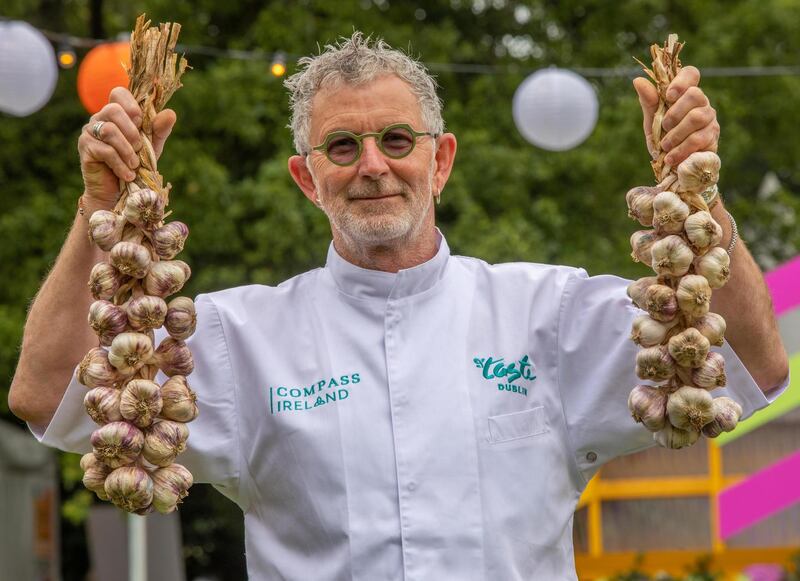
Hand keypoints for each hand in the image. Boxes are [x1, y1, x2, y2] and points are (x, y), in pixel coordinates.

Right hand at [77, 87, 176, 208]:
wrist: (116, 192)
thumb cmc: (134, 165)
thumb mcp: (151, 147)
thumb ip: (159, 130)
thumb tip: (170, 113)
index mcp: (116, 113)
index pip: (119, 93)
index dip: (132, 105)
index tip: (141, 123)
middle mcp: (100, 118)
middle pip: (113, 110)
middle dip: (132, 132)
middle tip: (139, 149)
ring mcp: (89, 132)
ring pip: (109, 130)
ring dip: (127, 150)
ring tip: (134, 165)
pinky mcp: (85, 148)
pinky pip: (104, 150)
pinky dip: (120, 164)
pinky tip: (127, 174)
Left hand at [633, 66, 719, 166]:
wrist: (674, 165)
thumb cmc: (664, 138)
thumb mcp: (652, 120)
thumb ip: (649, 101)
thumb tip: (638, 80)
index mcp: (685, 94)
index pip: (691, 73)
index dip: (681, 81)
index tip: (668, 96)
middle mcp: (701, 102)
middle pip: (695, 94)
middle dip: (674, 113)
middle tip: (664, 126)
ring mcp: (710, 118)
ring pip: (697, 117)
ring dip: (676, 133)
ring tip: (665, 146)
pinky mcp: (712, 136)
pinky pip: (698, 138)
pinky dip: (680, 149)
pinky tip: (671, 157)